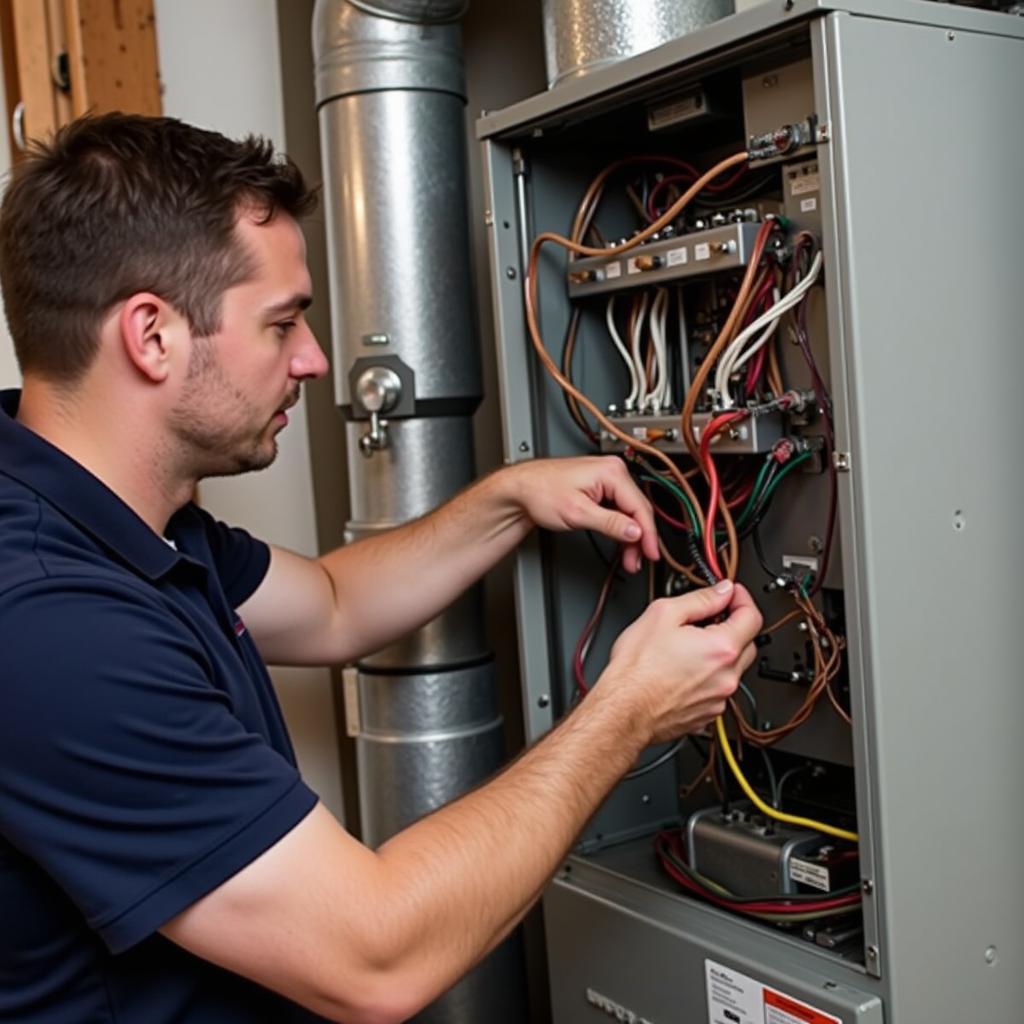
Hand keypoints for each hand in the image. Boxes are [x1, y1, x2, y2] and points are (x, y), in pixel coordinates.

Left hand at [502, 456, 657, 572]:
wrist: (521, 489)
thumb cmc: (541, 492)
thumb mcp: (578, 513)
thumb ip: (610, 524)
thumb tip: (635, 532)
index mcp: (611, 472)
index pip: (640, 507)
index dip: (648, 535)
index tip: (650, 553)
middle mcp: (612, 471)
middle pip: (637, 510)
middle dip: (639, 539)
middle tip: (638, 560)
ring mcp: (606, 479)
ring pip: (628, 512)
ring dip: (630, 536)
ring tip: (629, 559)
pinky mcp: (600, 487)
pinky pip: (618, 510)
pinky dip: (620, 528)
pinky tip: (621, 544)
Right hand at [596, 580, 761, 743]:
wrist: (623, 708)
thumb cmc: (636, 668)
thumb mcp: (663, 614)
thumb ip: (700, 599)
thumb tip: (721, 592)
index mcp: (721, 649)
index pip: (752, 617)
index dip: (741, 599)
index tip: (731, 594)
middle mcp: (727, 677)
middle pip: (748, 643)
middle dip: (733, 627)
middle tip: (709, 618)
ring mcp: (718, 699)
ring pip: (733, 668)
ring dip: (720, 654)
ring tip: (688, 647)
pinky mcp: (707, 714)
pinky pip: (718, 689)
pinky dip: (709, 677)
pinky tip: (684, 670)